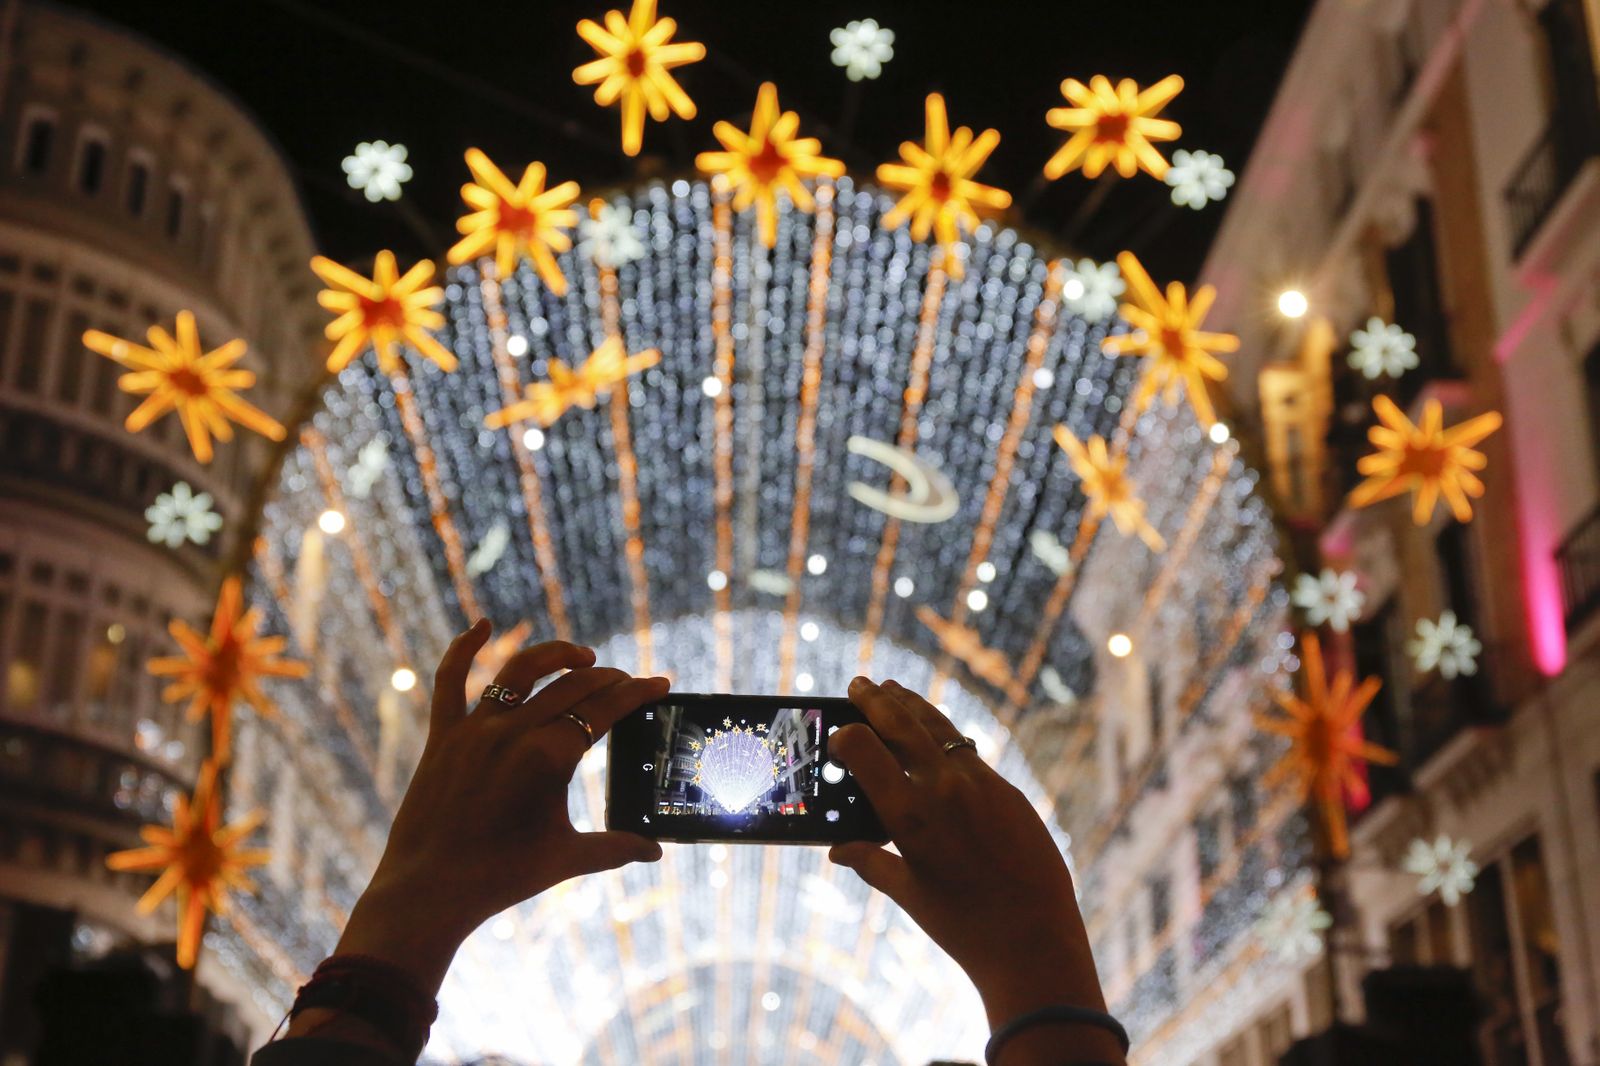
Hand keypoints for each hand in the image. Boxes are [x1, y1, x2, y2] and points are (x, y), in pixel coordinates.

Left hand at [334, 621, 668, 991]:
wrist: (429, 891)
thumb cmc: (500, 877)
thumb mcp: (566, 859)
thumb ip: (615, 848)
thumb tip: (655, 852)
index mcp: (550, 756)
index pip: (605, 709)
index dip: (638, 693)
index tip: (660, 683)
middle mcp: (514, 731)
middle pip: (573, 686)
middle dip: (608, 679)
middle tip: (628, 683)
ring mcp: (475, 729)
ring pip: (522, 670)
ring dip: (557, 655)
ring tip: (582, 656)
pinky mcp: (443, 735)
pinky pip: (450, 680)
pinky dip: (464, 647)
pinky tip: (481, 625)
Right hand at [829, 677, 1121, 1063]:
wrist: (1036, 940)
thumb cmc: (964, 926)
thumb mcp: (909, 894)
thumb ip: (871, 863)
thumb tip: (836, 850)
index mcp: (911, 815)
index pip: (866, 751)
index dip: (848, 736)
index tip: (839, 731)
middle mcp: (945, 789)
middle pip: (904, 726)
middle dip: (877, 701)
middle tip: (859, 682)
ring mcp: (982, 785)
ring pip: (941, 730)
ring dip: (914, 707)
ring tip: (894, 690)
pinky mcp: (1010, 791)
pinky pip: (969, 754)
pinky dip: (945, 739)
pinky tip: (937, 736)